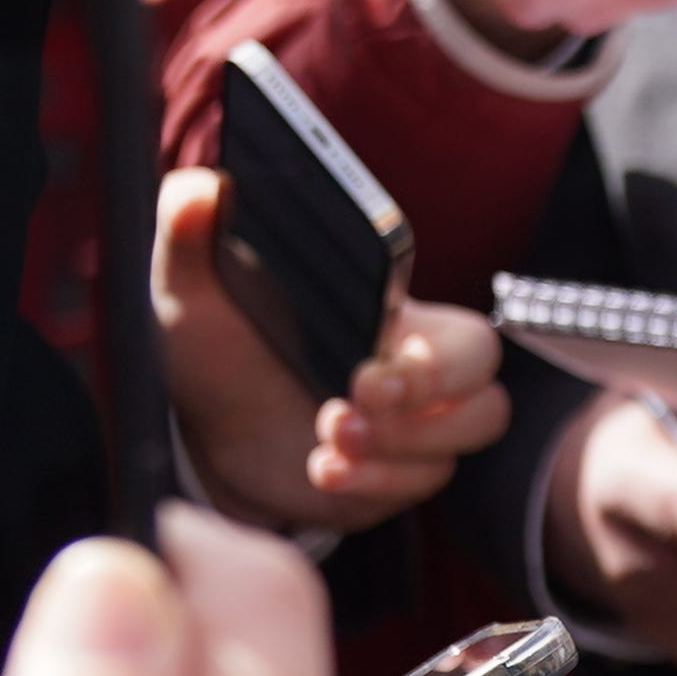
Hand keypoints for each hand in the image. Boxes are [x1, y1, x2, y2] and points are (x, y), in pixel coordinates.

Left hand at [151, 171, 504, 534]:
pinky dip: (373, 483)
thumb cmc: (216, 345)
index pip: (465, 339)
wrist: (202, 425)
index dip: (434, 363)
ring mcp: (412, 431)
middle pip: (486, 396)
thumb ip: (190, 232)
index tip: (365, 372)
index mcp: (394, 317)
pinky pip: (420, 486)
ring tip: (327, 438)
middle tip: (355, 401)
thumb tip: (197, 189)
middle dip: (429, 404)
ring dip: (398, 450)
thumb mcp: (194, 288)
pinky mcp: (393, 477)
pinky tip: (322, 469)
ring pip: (460, 446)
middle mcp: (417, 372)